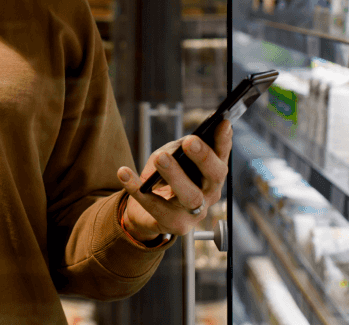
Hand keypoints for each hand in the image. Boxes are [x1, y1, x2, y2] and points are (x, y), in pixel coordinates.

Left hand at [117, 121, 233, 240]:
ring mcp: (195, 213)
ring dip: (175, 174)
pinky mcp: (175, 226)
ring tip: (160, 158)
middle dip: (204, 157)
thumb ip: (175, 151)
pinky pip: (154, 207)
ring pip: (190, 195)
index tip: (222, 122)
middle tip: (190, 141)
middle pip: (214, 177)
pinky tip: (124, 172)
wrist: (145, 213)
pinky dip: (135, 188)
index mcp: (212, 176)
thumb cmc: (162, 179)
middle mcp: (209, 195)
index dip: (224, 141)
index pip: (222, 156)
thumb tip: (177, 148)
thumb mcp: (169, 157)